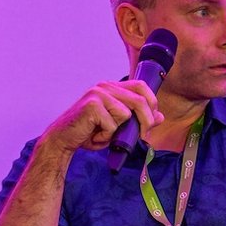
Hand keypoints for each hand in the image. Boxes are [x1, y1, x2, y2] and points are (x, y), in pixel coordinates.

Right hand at [41, 80, 162, 154]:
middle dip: (147, 120)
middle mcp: (105, 86)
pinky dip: (107, 135)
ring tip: (105, 133)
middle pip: (140, 99)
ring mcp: (98, 93)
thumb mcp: (119, 126)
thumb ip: (138, 119)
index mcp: (113, 88)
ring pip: (127, 113)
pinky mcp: (92, 105)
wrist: (64, 139)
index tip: (151, 122)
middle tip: (143, 135)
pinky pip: (113, 124)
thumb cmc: (91, 131)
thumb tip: (160, 116)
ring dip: (120, 131)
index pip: (141, 86)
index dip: (152, 104)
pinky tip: (95, 134)